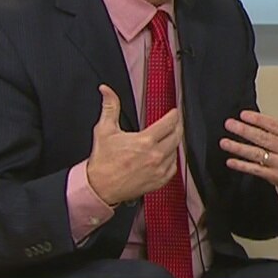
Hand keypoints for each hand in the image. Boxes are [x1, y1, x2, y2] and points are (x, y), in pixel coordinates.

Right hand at [85, 84, 182, 204]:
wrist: (99, 186)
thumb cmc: (102, 161)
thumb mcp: (105, 129)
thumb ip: (110, 107)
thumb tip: (106, 90)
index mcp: (145, 141)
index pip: (169, 123)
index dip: (174, 115)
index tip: (174, 112)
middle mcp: (155, 155)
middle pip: (177, 136)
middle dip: (178, 126)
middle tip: (176, 122)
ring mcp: (159, 169)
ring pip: (176, 151)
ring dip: (175, 142)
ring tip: (171, 136)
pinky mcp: (159, 181)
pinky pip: (173, 167)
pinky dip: (172, 159)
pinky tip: (167, 154)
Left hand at [221, 81, 277, 196]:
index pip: (276, 126)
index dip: (259, 120)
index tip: (244, 114)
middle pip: (264, 139)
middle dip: (245, 131)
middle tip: (229, 124)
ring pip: (258, 155)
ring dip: (239, 148)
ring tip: (224, 142)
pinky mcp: (275, 177)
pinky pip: (256, 170)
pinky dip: (242, 166)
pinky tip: (230, 161)